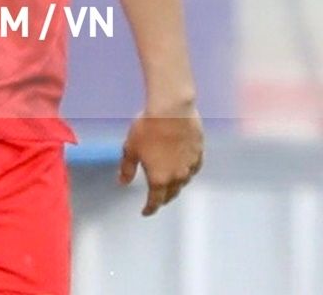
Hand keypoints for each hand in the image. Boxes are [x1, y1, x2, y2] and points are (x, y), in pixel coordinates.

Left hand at [119, 100, 203, 214]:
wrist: (172, 110)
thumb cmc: (147, 129)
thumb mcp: (130, 149)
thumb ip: (127, 168)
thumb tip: (122, 182)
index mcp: (159, 179)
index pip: (155, 200)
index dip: (149, 208)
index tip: (145, 212)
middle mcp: (178, 176)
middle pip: (171, 194)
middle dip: (163, 199)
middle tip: (158, 200)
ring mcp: (191, 165)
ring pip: (184, 182)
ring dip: (176, 186)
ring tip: (170, 185)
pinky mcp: (199, 153)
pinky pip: (193, 169)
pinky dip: (187, 172)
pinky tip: (185, 169)